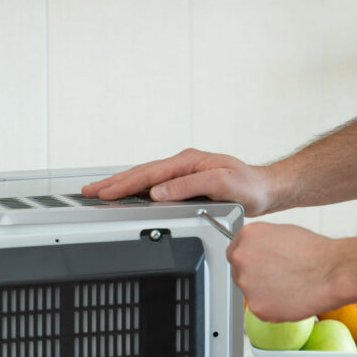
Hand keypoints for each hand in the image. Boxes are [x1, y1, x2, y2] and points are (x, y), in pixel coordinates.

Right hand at [81, 148, 278, 215]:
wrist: (267, 189)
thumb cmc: (250, 187)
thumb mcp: (222, 184)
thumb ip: (188, 186)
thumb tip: (157, 192)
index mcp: (188, 161)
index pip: (148, 174)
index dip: (123, 184)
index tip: (104, 192)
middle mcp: (184, 163)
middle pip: (141, 173)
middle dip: (113, 183)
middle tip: (89, 191)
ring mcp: (184, 172)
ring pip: (145, 177)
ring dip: (121, 185)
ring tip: (100, 192)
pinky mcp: (186, 182)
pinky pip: (154, 183)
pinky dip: (136, 188)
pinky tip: (128, 194)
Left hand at [229, 222, 342, 320]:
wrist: (332, 271)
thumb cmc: (314, 252)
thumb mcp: (280, 233)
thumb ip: (261, 244)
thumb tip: (256, 253)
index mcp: (246, 236)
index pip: (234, 253)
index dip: (249, 262)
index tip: (259, 267)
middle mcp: (241, 258)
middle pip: (238, 273)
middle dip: (255, 277)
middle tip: (278, 278)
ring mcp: (247, 283)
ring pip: (250, 292)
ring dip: (264, 293)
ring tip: (289, 286)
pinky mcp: (256, 306)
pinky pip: (260, 309)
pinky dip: (273, 308)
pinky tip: (290, 298)